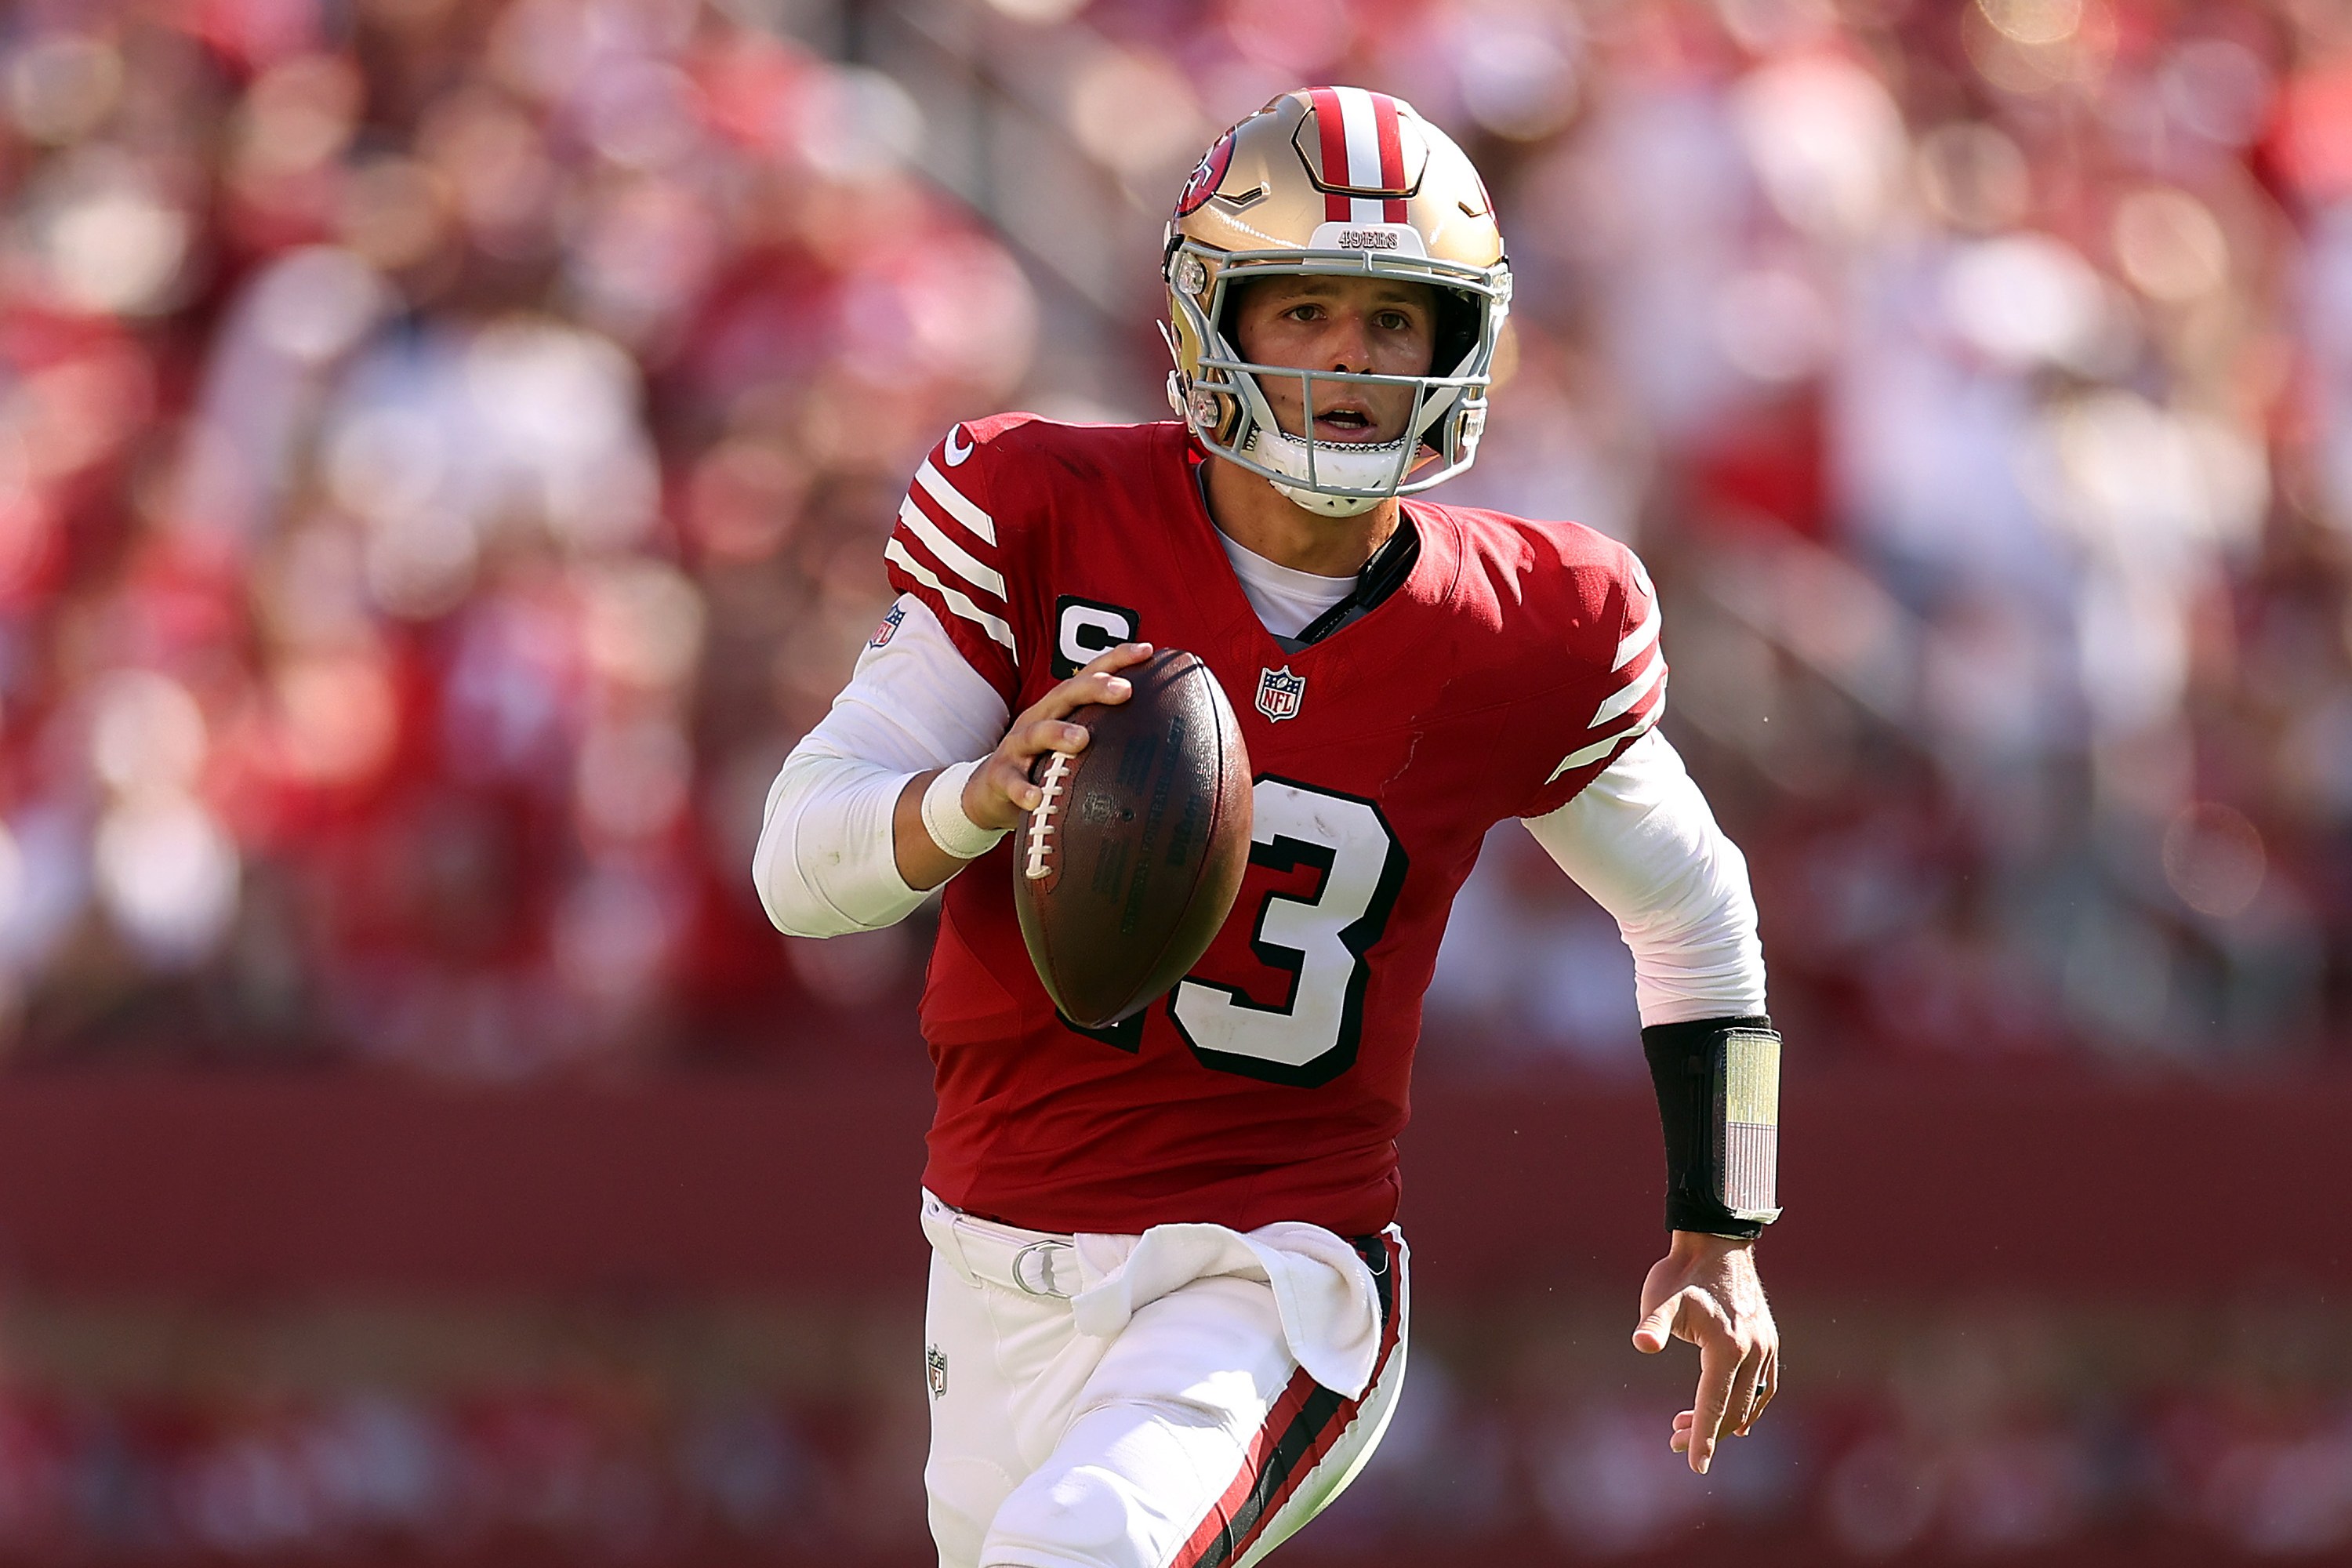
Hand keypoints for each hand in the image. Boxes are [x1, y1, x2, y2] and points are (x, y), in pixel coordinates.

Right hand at [961, 642, 1153, 829]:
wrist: (989, 791)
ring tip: (1082, 739)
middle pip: (1065, 694)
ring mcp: (1017, 746)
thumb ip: (1104, 734)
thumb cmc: (1042, 763)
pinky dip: (1024, 789)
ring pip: (1036, 733)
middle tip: (1124, 691)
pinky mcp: (1000, 776)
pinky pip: (1012, 781)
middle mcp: (1038, 718)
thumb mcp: (1070, 743)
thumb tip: (1160, 735)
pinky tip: (1037, 798)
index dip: (1116, 660)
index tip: (1148, 651)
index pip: (1088, 675)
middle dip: (1094, 688)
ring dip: (1059, 733)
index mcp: (1059, 708)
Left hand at [1632, 1231, 1777, 1475]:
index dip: (1702, 1439)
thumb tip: (1641, 1343)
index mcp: (1728, 1348)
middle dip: (1705, 1432)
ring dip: (1723, 1421)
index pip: (1713, 1405)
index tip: (1695, 1468)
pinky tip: (1735, 1419)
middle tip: (1671, 1439)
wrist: (1715, 1243)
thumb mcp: (1661, 1298)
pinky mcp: (1770, 1342)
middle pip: (1732, 1410)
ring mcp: (1766, 1347)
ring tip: (1685, 1425)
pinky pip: (1765, 1387)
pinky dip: (1751, 1406)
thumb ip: (1654, 1324)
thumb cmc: (1681, 1274)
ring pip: (1749, 1402)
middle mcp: (1754, 1352)